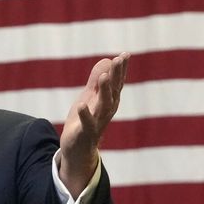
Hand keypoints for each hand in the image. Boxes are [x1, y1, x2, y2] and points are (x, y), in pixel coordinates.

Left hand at [58, 52, 129, 196]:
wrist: (78, 149)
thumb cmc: (85, 120)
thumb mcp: (90, 97)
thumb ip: (97, 80)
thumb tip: (107, 59)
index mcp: (109, 101)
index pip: (117, 83)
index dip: (121, 69)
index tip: (125, 54)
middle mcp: (107, 111)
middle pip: (114, 91)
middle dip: (116, 76)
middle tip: (118, 60)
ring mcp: (98, 122)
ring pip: (104, 106)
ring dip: (105, 91)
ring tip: (104, 77)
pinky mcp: (86, 132)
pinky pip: (87, 123)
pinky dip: (84, 115)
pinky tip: (81, 105)